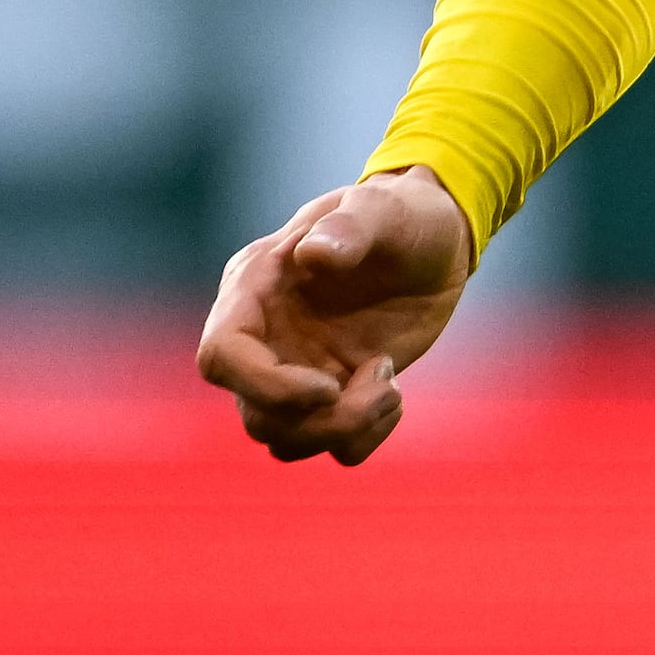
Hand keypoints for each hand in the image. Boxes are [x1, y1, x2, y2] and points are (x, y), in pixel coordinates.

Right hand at [195, 168, 476, 465]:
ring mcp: (295, 369)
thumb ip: (349, 227)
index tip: (328, 386)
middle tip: (385, 382)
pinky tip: (391, 393)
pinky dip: (363, 437)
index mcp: (255, 288)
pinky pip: (329, 446)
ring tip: (389, 386)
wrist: (433, 240)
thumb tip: (315, 252)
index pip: (222, 356)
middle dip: (322, 420)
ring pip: (285, 439)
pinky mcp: (332, 393)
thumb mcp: (383, 208)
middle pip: (256, 415)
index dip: (265, 386)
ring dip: (344, 431)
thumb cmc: (400, 214)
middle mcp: (265, 337)